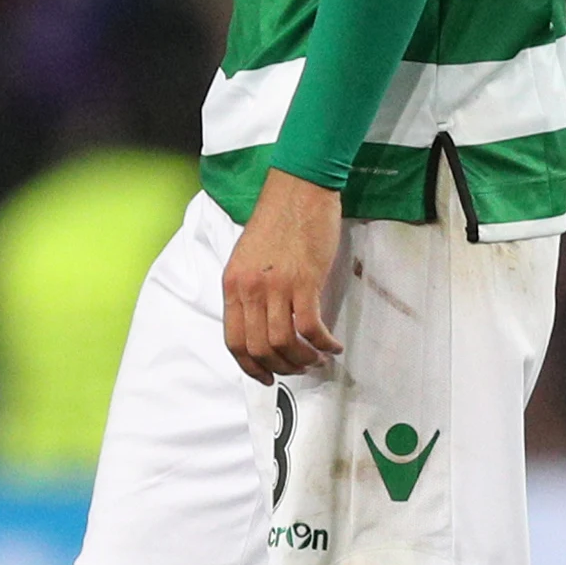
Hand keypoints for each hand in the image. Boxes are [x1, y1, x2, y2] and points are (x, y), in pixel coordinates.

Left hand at [222, 170, 346, 383]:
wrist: (298, 188)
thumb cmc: (278, 219)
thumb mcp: (249, 257)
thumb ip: (251, 290)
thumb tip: (263, 324)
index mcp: (233, 284)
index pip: (234, 340)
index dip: (250, 366)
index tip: (266, 376)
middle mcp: (250, 289)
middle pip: (259, 348)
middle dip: (282, 366)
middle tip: (299, 368)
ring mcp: (276, 286)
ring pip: (284, 343)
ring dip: (303, 359)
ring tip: (317, 358)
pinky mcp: (304, 281)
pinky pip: (311, 327)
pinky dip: (323, 343)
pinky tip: (332, 344)